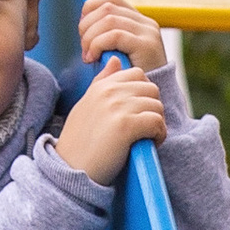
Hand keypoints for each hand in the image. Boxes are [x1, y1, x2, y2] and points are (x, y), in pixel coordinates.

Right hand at [57, 59, 166, 184]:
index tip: (137, 113)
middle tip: (146, 127)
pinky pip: (157, 121)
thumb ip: (103, 82)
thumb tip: (117, 60)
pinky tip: (150, 144)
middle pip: (151, 89)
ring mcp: (117, 107)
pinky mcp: (126, 126)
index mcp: (101, 86)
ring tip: (147, 138)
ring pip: (157, 105)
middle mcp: (109, 93)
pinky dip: (159, 134)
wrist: (70, 169)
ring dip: (157, 124)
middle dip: (153, 108)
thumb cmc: (81, 143)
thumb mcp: (87, 105)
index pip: (136, 74)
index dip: (144, 94)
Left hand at [79, 0, 168, 77]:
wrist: (148, 101)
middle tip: (83, 47)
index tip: (82, 30)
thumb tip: (83, 21)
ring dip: (90, 36)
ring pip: (109, 19)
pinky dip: (97, 44)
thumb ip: (106, 35)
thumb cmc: (128, 80)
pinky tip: (93, 58)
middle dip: (87, 25)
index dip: (91, 9)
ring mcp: (148, 33)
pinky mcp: (147, 46)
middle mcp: (146, 23)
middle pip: (107, 7)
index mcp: (139, 21)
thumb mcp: (117, 53)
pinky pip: (114, 35)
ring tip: (87, 55)